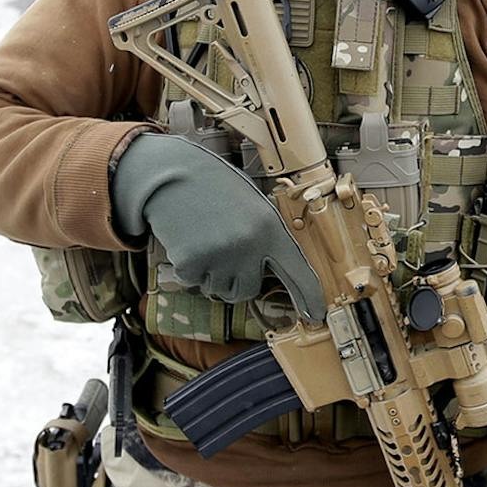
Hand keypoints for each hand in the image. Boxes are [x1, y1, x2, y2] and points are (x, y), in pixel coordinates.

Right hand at [109, 132, 324, 320]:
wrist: (171, 172)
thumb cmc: (212, 187)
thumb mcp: (251, 204)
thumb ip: (264, 236)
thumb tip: (268, 271)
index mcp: (270, 227)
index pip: (298, 270)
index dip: (308, 295)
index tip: (315, 314)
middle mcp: (249, 245)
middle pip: (248, 291)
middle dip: (235, 280)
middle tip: (222, 251)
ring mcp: (220, 256)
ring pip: (219, 290)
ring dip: (211, 275)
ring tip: (204, 240)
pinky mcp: (191, 263)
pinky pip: (193, 282)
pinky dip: (188, 268)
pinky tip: (186, 241)